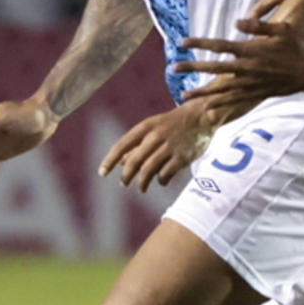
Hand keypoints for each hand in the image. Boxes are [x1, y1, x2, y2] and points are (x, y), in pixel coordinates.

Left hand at [99, 103, 214, 191]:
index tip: (102, 173)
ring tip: (141, 188)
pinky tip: (161, 182)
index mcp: (145, 127)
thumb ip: (137, 144)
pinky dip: (161, 181)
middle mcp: (155, 136)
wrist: (201, 116)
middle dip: (126, 176)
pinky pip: (165, 174)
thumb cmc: (172, 123)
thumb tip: (120, 162)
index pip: (122, 145)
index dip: (109, 160)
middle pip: (134, 162)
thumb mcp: (153, 128)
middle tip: (124, 183)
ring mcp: (169, 147)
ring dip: (142, 182)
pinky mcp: (182, 157)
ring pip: (148, 170)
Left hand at [176, 17, 303, 102]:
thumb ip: (259, 25)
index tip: (183, 42)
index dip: (200, 43)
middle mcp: (248, 69)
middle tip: (173, 68)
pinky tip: (207, 109)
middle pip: (215, 68)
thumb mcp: (281, 30)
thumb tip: (237, 21)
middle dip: (192, 68)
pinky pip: (235, 101)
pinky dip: (221, 106)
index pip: (220, 46)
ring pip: (222, 90)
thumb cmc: (296, 47)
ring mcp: (251, 84)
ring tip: (183, 96)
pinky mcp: (256, 93)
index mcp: (251, 51)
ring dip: (202, 93)